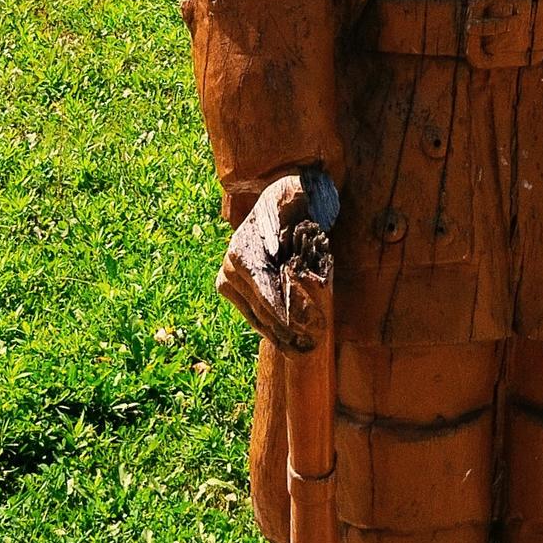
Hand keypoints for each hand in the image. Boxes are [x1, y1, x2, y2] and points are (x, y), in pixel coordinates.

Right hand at [217, 166, 339, 349]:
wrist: (275, 201)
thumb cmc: (289, 198)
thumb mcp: (292, 193)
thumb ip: (292, 202)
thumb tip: (282, 229)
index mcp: (242, 252)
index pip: (264, 291)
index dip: (285, 312)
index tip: (305, 328)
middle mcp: (229, 268)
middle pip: (262, 309)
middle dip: (288, 328)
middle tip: (314, 343)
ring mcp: (228, 281)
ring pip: (258, 317)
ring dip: (281, 335)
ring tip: (306, 348)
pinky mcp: (231, 290)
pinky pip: (254, 316)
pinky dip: (272, 330)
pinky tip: (290, 343)